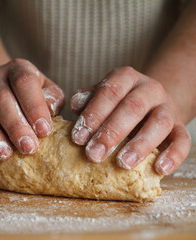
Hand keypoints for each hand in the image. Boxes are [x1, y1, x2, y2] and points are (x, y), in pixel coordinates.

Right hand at [0, 58, 64, 164]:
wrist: (2, 94)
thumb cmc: (31, 98)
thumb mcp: (48, 92)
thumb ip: (52, 99)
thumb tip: (50, 110)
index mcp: (18, 69)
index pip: (24, 81)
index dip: (34, 105)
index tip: (44, 131)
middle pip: (0, 98)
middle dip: (14, 125)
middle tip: (28, 148)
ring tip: (4, 155)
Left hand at [70, 66, 190, 174]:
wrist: (149, 104)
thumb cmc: (116, 103)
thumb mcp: (100, 96)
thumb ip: (87, 100)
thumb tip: (76, 106)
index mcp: (125, 78)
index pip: (109, 92)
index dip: (93, 115)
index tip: (78, 139)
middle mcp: (149, 89)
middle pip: (133, 107)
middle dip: (111, 133)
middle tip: (93, 155)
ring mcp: (167, 107)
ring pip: (159, 123)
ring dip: (140, 145)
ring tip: (122, 164)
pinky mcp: (180, 127)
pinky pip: (182, 140)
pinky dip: (173, 155)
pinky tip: (159, 169)